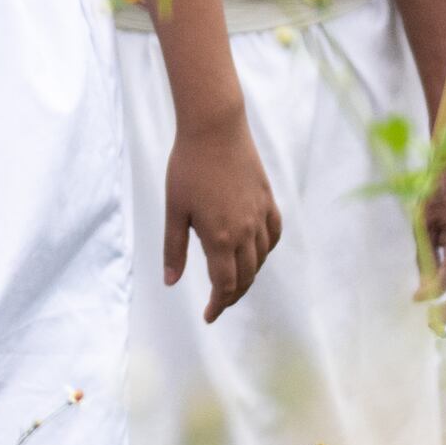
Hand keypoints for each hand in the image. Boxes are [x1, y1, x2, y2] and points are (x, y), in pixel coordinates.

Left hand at [163, 109, 280, 321]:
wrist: (215, 128)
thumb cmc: (187, 167)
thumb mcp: (174, 210)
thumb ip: (174, 249)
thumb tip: (171, 282)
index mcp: (220, 238)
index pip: (225, 285)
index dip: (218, 304)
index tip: (209, 316)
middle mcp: (245, 231)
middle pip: (246, 277)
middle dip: (232, 295)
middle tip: (218, 304)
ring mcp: (260, 215)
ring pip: (261, 258)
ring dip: (250, 275)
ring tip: (234, 282)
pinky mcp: (268, 199)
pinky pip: (274, 234)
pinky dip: (267, 249)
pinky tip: (257, 253)